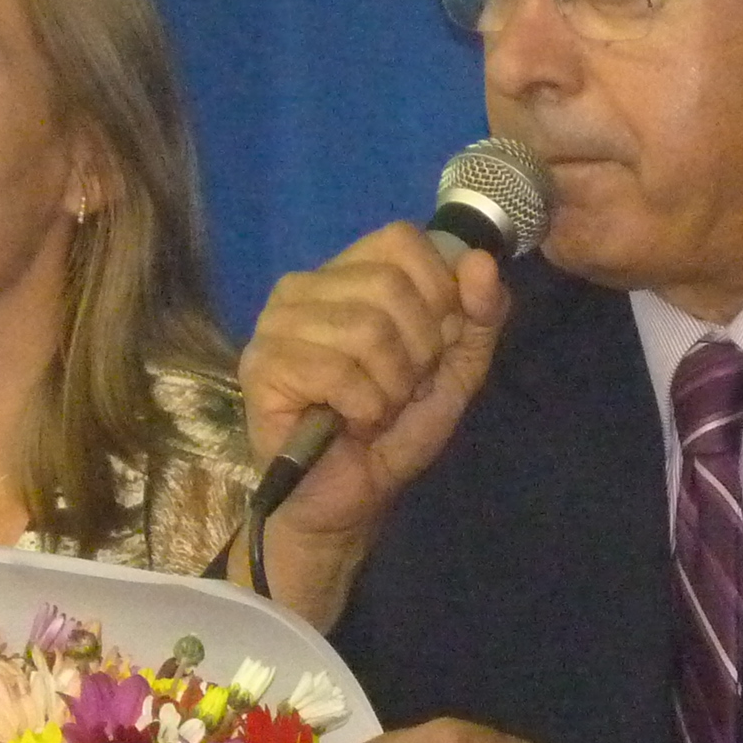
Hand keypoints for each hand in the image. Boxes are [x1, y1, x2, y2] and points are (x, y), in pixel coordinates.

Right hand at [237, 225, 510, 625]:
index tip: (433, 345)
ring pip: (366, 330)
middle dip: (417, 352)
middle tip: (397, 389)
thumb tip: (482, 261)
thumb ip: (479, 316)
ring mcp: (275, 323)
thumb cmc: (392, 431)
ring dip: (389, 387)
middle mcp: (303, 287)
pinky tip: (348, 424)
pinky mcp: (260, 365)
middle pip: (389, 286)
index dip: (438, 291)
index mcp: (347, 274)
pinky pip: (338, 372)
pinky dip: (363, 408)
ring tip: (372, 409)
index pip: (402, 240)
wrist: (346, 501)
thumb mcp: (455, 370)